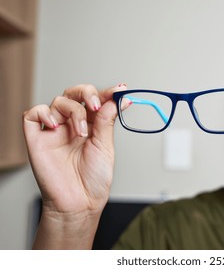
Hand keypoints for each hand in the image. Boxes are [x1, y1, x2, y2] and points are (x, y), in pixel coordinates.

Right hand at [23, 83, 126, 216]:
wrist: (79, 203)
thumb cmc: (93, 179)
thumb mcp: (105, 146)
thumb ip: (107, 121)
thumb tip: (118, 99)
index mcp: (91, 125)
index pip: (96, 100)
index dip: (107, 93)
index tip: (120, 90)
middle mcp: (72, 125)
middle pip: (74, 94)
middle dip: (87, 93)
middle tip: (96, 104)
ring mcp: (54, 131)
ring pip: (58, 101)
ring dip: (73, 111)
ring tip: (81, 132)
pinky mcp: (37, 139)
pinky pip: (32, 114)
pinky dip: (44, 113)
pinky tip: (56, 126)